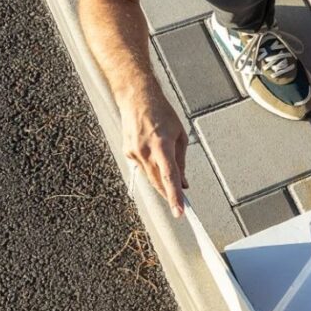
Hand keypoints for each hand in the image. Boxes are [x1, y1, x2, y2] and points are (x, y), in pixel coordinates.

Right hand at [120, 90, 188, 217]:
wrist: (137, 99)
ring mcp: (134, 152)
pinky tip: (153, 154)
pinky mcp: (127, 152)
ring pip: (149, 176)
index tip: (179, 212)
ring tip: (169, 174)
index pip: (169, 177)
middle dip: (169, 194)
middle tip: (180, 204)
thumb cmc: (163, 114)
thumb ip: (181, 160)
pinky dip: (150, 167)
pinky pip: (142, 166)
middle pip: (158, 182)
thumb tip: (183, 182)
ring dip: (160, 181)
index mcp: (161, 145)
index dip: (175, 196)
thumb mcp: (180, 135)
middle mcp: (145, 151)